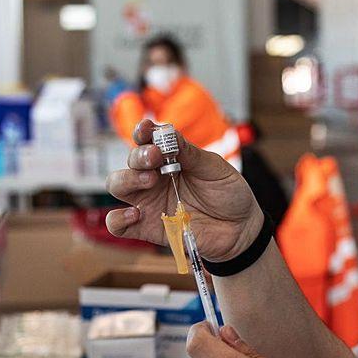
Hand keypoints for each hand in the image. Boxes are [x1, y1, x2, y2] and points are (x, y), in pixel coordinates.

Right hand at [106, 119, 262, 261]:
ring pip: (117, 186)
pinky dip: (118, 218)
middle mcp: (154, 178)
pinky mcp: (147, 228)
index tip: (146, 129)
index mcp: (169, 158)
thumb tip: (168, 133)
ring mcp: (149, 202)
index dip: (143, 132)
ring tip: (149, 180)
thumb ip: (190, 154)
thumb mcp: (215, 169)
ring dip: (127, 179)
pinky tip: (135, 214)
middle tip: (155, 157)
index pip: (147, 140)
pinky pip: (117, 225)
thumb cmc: (228, 194)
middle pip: (130, 162)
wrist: (240, 229)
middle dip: (138, 156)